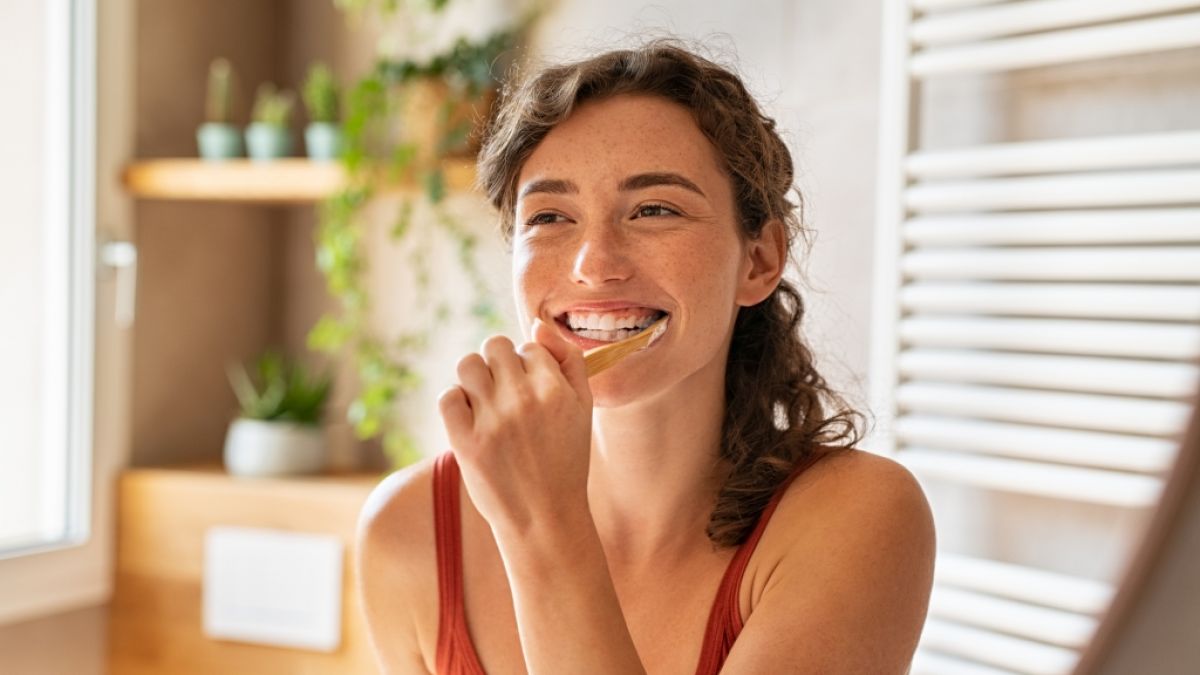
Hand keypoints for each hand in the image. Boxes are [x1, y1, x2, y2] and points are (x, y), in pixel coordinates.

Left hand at [438, 318, 593, 536]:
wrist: (545, 519)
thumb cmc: (565, 461)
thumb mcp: (583, 408)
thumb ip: (569, 360)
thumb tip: (537, 324)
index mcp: (555, 389)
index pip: (529, 346)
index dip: (527, 366)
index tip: (530, 392)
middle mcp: (523, 399)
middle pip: (494, 346)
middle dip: (498, 364)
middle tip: (504, 394)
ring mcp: (492, 421)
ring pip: (468, 365)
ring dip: (474, 378)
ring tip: (485, 402)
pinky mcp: (465, 442)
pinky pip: (448, 397)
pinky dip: (456, 403)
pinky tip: (470, 419)